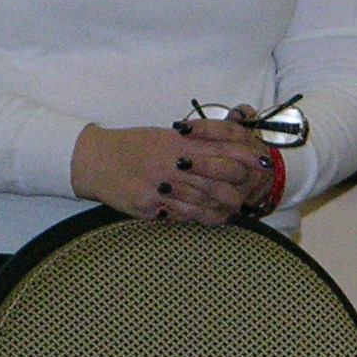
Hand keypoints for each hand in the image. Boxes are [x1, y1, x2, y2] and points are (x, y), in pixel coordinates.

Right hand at [71, 119, 266, 223]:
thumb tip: (224, 146)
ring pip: (202, 201)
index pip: (221, 148)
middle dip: (238, 188)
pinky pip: (181, 215)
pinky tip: (210, 219)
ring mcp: (160, 186)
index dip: (245, 156)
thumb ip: (192, 142)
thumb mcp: (163, 137)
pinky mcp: (148, 205)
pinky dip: (199, 218)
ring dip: (222, 208)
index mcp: (178, 142)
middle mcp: (171, 163)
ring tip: (235, 211)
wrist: (95, 159)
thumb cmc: (132, 145)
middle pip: (217, 179)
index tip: (261, 162)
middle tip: (250, 194)